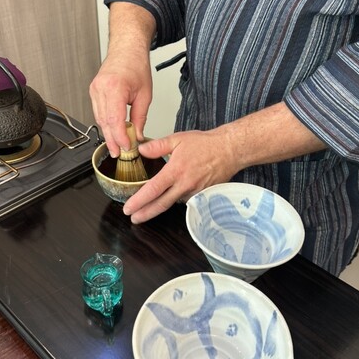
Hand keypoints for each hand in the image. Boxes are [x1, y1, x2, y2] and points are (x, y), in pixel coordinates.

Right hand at [89, 2, 155, 154]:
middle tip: (119, 153)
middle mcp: (101, 89)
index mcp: (114, 88)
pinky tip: (112, 131)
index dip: (119, 137)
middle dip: (112, 140)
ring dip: (108, 133)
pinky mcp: (93, 91)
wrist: (127, 48)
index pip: (115, 120)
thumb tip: (138, 135)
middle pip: (104, 122)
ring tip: (116, 146)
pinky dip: (105, 123)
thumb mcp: (145, 94)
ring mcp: (94, 90)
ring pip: (99, 119)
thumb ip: (140, 117)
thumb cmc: (136, 64)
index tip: (126, 147)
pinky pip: (98, 112)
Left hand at [123, 129, 239, 222]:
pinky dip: (176, 199)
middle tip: (134, 219)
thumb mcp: (178, 139)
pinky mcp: (202, 196)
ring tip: (148, 208)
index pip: (153, 190)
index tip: (128, 209)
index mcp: (176, 171)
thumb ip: (158, 146)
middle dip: (145, 214)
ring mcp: (194, 192)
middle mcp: (185, 184)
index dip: (139, 201)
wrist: (230, 150)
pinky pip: (185, 200)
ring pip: (173, 203)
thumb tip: (142, 150)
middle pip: (161, 204)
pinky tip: (171, 196)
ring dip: (160, 206)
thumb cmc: (206, 144)